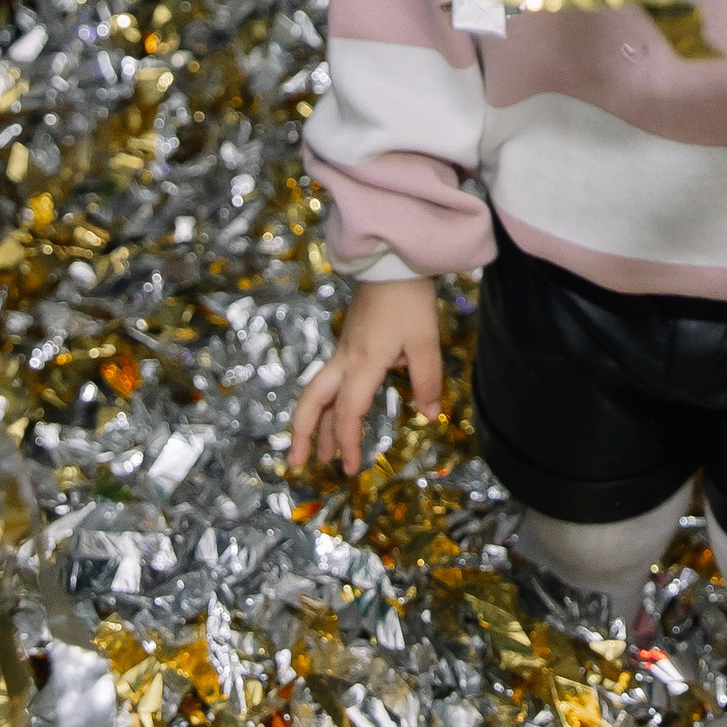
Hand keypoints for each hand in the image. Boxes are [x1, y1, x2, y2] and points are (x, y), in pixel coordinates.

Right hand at [288, 273, 442, 475]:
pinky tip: (337, 413)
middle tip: (298, 465)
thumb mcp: (426, 340)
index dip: (348, 442)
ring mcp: (344, 349)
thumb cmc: (410, 298)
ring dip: (315, 423)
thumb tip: (428, 417)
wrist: (392, 258)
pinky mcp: (350, 340)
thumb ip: (427, 381)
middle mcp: (346, 359)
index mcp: (363, 363)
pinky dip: (327, 404)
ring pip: (319, 391)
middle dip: (303, 435)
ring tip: (317, 452)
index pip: (348, 412)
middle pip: (313, 401)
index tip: (351, 469)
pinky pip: (330, 380)